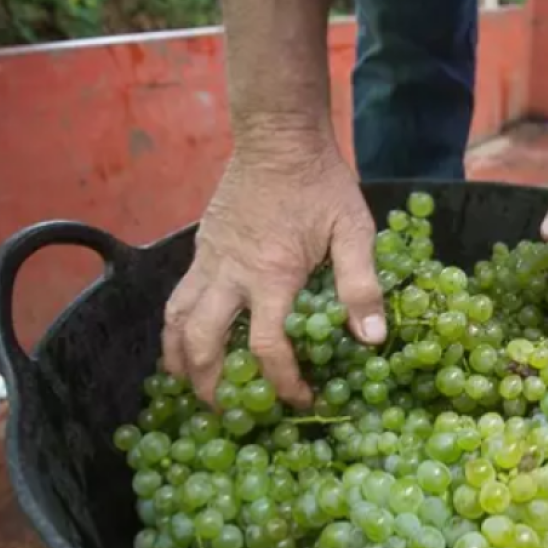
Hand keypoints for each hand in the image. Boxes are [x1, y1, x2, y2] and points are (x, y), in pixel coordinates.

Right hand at [162, 130, 385, 407]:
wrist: (278, 137)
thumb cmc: (322, 184)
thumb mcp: (354, 230)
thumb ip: (361, 285)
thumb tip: (371, 339)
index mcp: (271, 275)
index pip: (267, 346)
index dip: (282, 382)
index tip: (300, 400)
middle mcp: (231, 274)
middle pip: (203, 344)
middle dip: (212, 385)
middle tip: (230, 409)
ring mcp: (209, 260)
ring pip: (176, 322)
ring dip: (180, 360)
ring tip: (192, 386)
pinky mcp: (201, 248)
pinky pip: (177, 297)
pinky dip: (176, 328)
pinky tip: (187, 339)